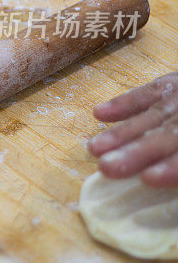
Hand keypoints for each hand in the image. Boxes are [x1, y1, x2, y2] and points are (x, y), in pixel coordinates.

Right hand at [88, 72, 177, 187]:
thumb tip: (159, 177)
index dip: (173, 166)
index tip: (147, 179)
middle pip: (171, 133)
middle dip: (138, 150)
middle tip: (108, 167)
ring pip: (154, 115)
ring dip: (122, 132)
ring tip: (93, 147)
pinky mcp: (177, 83)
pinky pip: (151, 91)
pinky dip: (125, 102)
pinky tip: (98, 113)